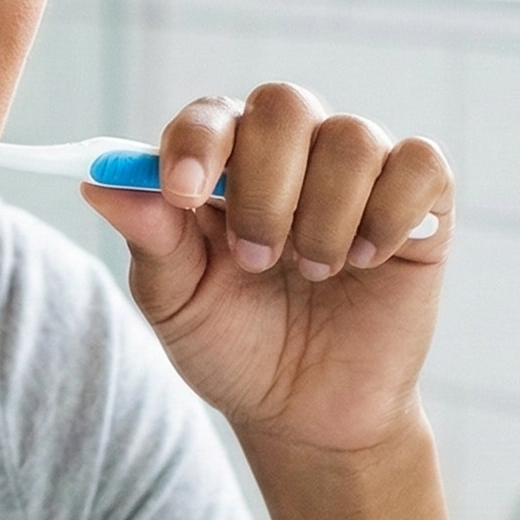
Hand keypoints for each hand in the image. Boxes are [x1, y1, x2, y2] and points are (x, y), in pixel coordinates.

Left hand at [83, 84, 453, 454]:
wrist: (308, 415)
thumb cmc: (235, 349)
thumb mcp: (178, 305)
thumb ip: (151, 241)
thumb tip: (99, 184)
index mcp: (223, 165)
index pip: (210, 115)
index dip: (195, 143)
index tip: (181, 194)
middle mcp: (292, 153)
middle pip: (284, 105)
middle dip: (266, 187)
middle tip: (256, 259)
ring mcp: (358, 173)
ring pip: (352, 138)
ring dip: (325, 217)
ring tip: (314, 274)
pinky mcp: (421, 202)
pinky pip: (420, 164)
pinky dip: (391, 213)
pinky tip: (369, 260)